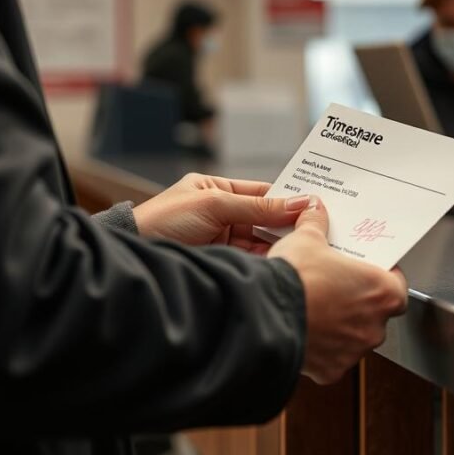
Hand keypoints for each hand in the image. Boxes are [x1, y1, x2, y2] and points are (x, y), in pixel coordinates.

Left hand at [132, 173, 310, 252]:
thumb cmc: (163, 222)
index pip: (263, 192)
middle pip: (266, 219)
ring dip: (281, 245)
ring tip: (307, 247)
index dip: (289, 198)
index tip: (316, 205)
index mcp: (218, 190)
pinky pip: (253, 262)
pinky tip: (286, 262)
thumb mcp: (214, 205)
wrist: (134, 257)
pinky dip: (269, 262)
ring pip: (262, 243)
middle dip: (288, 224)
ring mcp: (223, 241)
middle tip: (319, 229)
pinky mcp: (222, 264)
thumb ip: (259, 206)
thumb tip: (300, 201)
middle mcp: (223, 214)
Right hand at [269, 200, 408, 384]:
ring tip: (317, 307)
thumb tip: (314, 210)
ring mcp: (354, 351)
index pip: (396, 284)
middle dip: (359, 301)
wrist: (263, 316)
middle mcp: (375, 326)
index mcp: (382, 292)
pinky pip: (332, 357)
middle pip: (375, 312)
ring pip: (354, 337)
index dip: (381, 275)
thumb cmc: (294, 278)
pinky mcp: (331, 371)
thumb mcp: (305, 239)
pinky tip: (306, 328)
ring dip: (341, 325)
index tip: (366, 268)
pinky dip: (322, 347)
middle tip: (337, 286)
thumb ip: (315, 223)